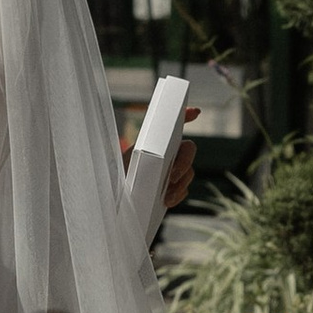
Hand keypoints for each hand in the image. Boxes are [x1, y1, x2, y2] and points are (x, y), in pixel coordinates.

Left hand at [122, 111, 201, 225]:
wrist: (117, 199)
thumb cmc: (120, 175)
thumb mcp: (124, 158)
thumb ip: (138, 148)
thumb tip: (155, 134)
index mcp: (156, 141)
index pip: (173, 124)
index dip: (186, 114)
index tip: (195, 112)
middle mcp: (168, 153)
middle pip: (188, 151)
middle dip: (184, 162)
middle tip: (172, 176)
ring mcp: (173, 171)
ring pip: (188, 172)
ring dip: (180, 184)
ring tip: (167, 195)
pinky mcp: (174, 188)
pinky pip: (184, 190)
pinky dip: (177, 195)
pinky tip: (167, 200)